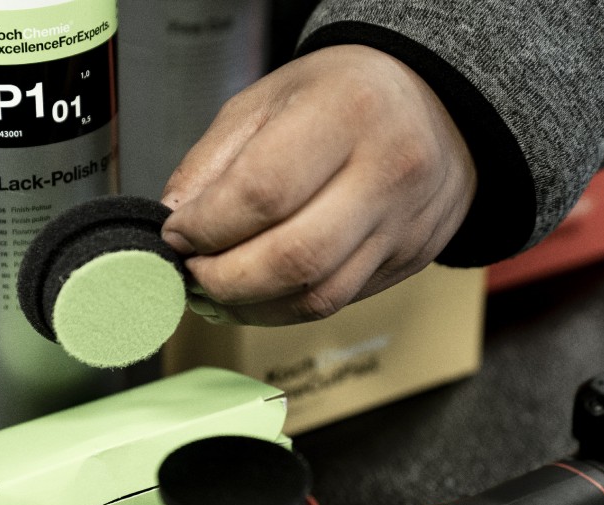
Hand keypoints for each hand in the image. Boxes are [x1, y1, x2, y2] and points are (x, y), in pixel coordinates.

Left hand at [160, 44, 476, 325]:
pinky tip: (253, 295)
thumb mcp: (265, 100)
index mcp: (346, 112)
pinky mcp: (408, 260)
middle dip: (222, 279)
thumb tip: (172, 221)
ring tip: (214, 287)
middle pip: (292, 258)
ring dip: (248, 305)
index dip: (207, 226)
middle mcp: (388, 170)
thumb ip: (211, 162)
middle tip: (190, 271)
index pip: (263, 191)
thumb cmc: (338, 96)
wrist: (432, 104)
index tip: (175, 234)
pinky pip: (335, 303)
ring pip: (316, 296)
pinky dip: (280, 309)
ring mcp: (404, 223)